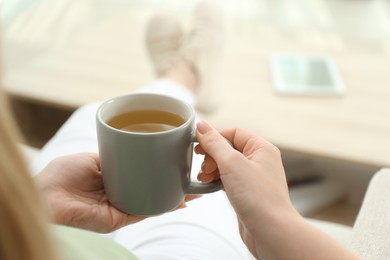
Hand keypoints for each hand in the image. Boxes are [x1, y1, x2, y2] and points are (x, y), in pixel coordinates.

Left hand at [35, 153, 197, 232]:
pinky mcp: (120, 218)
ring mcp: (121, 205)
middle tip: (190, 172)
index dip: (157, 165)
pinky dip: (164, 206)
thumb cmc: (61, 176)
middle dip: (171, 181)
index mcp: (112, 177)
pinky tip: (180, 200)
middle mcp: (119, 192)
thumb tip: (131, 147)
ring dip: (174, 195)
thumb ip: (112, 154)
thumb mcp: (91, 158)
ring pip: (154, 199)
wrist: (46, 199)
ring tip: (194, 188)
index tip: (172, 157)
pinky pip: (146, 210)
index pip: (140, 171)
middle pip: (151, 185)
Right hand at [195, 121, 297, 256]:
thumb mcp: (231, 163)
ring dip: (212, 168)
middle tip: (203, 166)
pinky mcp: (248, 193)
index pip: (234, 132)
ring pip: (227, 165)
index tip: (199, 145)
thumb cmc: (257, 197)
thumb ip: (215, 142)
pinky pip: (228, 179)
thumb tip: (202, 125)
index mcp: (261, 148)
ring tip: (203, 177)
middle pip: (229, 148)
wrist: (270, 231)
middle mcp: (260, 161)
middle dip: (212, 155)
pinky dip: (216, 180)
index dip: (215, 137)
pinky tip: (208, 186)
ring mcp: (254, 178)